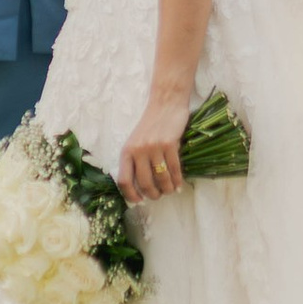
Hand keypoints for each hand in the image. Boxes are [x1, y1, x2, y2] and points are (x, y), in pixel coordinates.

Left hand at [117, 87, 192, 203]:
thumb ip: (136, 160)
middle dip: (153, 194)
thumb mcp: (137, 141)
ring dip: (166, 189)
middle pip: (144, 182)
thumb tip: (141, 187)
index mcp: (126, 151)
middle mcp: (138, 150)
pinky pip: (174, 169)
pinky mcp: (169, 144)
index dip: (131, 195)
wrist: (165, 103)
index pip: (124, 180)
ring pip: (160, 177)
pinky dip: (177, 180)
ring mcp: (153, 147)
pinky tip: (178, 185)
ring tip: (169, 191)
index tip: (139, 200)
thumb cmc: (151, 125)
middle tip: (158, 196)